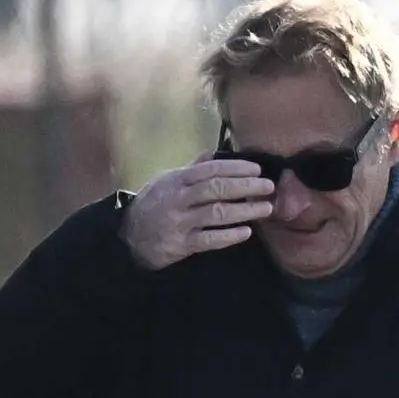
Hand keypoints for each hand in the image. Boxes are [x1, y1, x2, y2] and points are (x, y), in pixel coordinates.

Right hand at [119, 158, 274, 271]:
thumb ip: (191, 169)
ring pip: (216, 213)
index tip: (257, 169)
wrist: (129, 236)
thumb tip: (212, 153)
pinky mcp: (181, 244)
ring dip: (244, 210)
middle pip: (215, 189)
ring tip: (266, 208)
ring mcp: (179, 221)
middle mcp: (177, 198)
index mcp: (175, 179)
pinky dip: (228, 236)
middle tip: (269, 187)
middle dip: (245, 186)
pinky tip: (246, 232)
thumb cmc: (153, 205)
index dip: (235, 168)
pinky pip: (209, 240)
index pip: (209, 169)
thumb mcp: (166, 181)